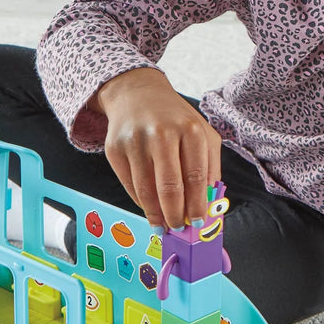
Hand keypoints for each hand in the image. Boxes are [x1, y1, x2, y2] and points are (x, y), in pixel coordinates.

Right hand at [91, 68, 221, 230]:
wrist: (138, 94)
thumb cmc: (176, 119)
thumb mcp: (202, 134)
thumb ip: (209, 167)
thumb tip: (207, 206)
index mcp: (190, 130)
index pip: (195, 176)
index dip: (197, 204)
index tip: (198, 223)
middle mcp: (162, 133)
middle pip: (169, 187)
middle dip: (175, 215)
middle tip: (179, 229)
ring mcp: (135, 140)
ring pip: (146, 190)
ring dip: (156, 214)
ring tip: (163, 225)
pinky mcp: (115, 148)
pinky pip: (129, 184)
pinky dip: (140, 201)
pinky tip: (149, 207)